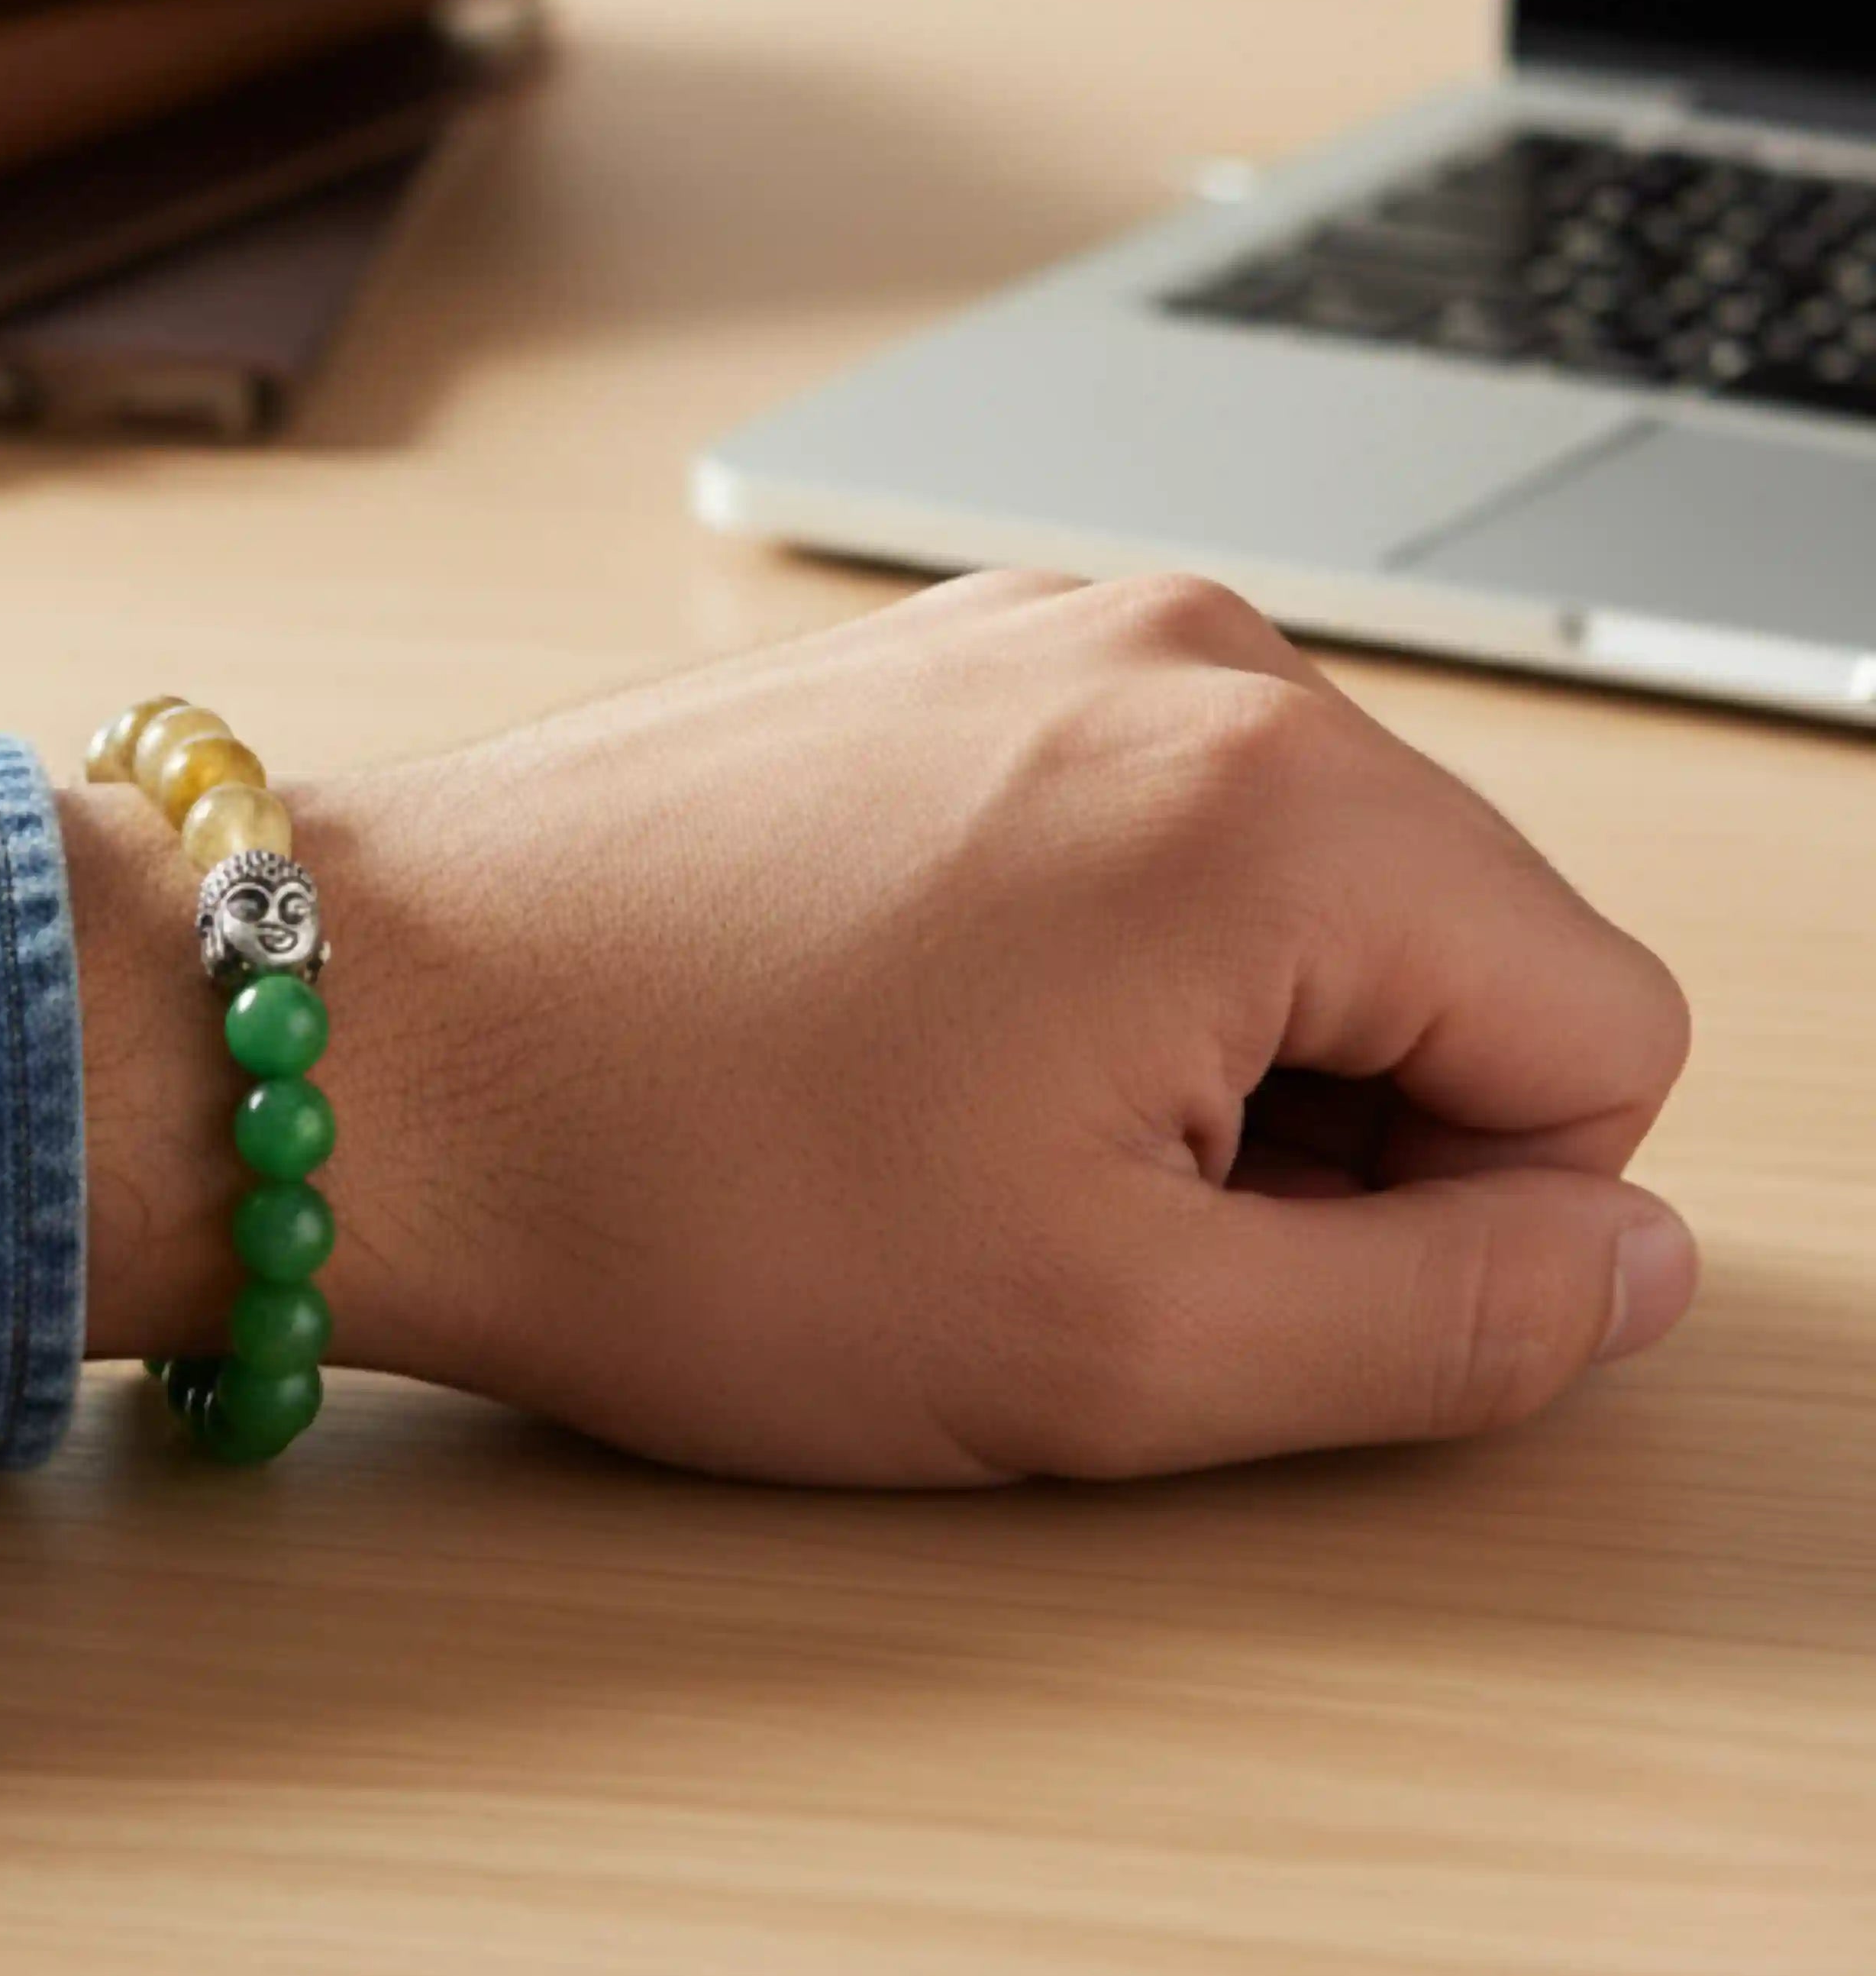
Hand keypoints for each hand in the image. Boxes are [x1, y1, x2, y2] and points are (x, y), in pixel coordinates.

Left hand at [65, 570, 1697, 1480]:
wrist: (362, 1044)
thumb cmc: (678, 1185)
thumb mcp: (1120, 1343)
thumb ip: (1450, 1324)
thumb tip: (1614, 1264)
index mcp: (1270, 793)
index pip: (1598, 1035)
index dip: (1470, 1219)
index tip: (1241, 1265)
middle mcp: (1176, 653)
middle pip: (1451, 934)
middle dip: (1330, 1117)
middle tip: (1081, 1208)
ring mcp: (1036, 632)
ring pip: (1289, 885)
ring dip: (1199, 1045)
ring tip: (970, 1122)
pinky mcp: (927, 663)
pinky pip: (1133, 823)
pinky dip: (1083, 956)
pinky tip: (907, 1038)